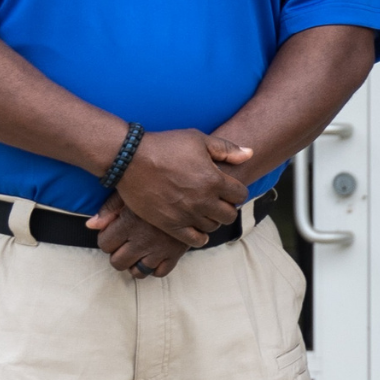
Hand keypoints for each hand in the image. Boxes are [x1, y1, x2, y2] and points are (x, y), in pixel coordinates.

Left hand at [86, 192, 189, 277]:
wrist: (189, 190)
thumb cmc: (154, 187)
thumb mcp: (129, 192)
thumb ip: (108, 209)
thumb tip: (90, 226)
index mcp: (128, 223)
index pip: (105, 244)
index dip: (106, 239)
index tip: (112, 233)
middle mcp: (142, 240)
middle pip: (118, 262)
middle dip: (117, 254)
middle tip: (123, 245)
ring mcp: (160, 250)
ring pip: (138, 272)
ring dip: (134, 264)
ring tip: (137, 252)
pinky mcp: (176, 254)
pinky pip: (159, 273)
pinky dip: (154, 267)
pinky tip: (153, 255)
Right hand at [114, 128, 251, 247]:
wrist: (129, 159)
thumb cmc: (163, 146)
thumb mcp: (196, 139)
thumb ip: (226, 148)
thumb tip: (250, 154)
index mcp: (214, 179)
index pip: (240, 194)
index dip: (234, 191)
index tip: (225, 189)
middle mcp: (203, 200)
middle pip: (229, 214)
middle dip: (225, 207)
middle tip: (214, 201)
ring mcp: (187, 214)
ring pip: (212, 226)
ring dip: (210, 220)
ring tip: (201, 211)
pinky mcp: (170, 224)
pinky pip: (195, 240)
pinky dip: (199, 236)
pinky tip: (194, 227)